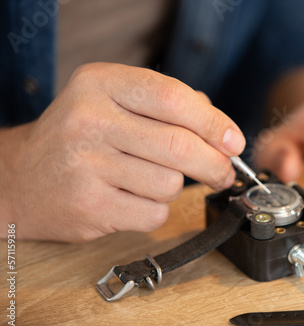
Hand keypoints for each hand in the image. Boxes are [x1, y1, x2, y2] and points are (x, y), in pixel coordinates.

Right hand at [0, 63, 244, 241]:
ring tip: (147, 181)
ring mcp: (87, 165)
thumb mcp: (113, 101)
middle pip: (180, 145)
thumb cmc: (79, 137)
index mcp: (101, 84)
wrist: (21, 178)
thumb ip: (166, 105)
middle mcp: (91, 120)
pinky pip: (154, 214)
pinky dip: (155, 210)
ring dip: (173, 188)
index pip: (174, 99)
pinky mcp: (90, 206)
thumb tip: (221, 128)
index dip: (214, 123)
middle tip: (223, 172)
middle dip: (214, 164)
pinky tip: (131, 199)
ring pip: (170, 185)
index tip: (233, 141)